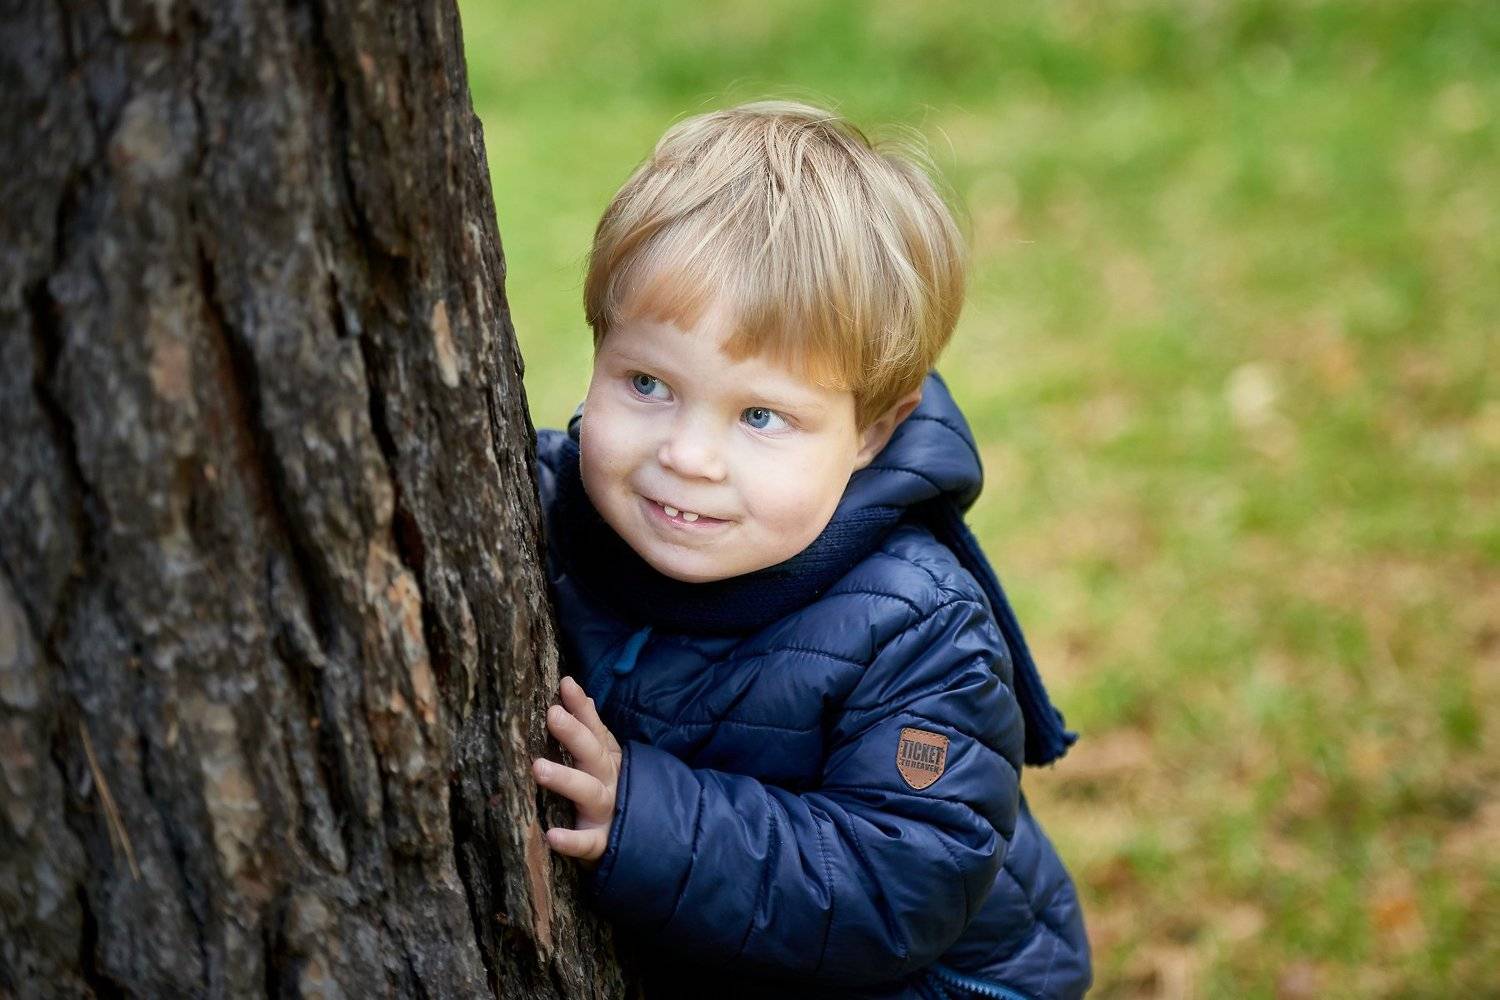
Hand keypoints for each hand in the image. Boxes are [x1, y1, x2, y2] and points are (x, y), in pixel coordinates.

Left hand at [531, 675, 621, 868]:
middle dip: (574, 733)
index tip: (565, 684)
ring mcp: (607, 812)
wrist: (641, 841)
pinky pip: (588, 842)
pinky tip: (552, 836)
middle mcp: (609, 781)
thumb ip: (591, 727)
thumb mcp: (605, 758)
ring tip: (538, 768)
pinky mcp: (601, 843)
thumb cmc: (611, 794)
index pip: (596, 729)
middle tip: (552, 714)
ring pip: (588, 792)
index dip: (582, 708)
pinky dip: (572, 841)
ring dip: (566, 779)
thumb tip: (574, 689)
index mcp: (608, 760)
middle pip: (593, 754)